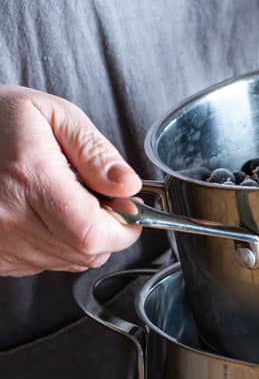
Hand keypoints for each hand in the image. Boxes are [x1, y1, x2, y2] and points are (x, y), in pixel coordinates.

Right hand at [0, 86, 140, 276]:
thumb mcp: (52, 115)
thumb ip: (96, 152)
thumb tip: (127, 186)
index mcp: (30, 180)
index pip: (96, 233)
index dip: (124, 226)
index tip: (127, 208)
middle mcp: (10, 219)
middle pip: (88, 252)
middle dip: (108, 230)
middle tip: (97, 199)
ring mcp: (0, 243)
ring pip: (70, 261)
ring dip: (83, 237)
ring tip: (65, 201)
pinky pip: (46, 264)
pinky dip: (58, 244)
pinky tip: (45, 214)